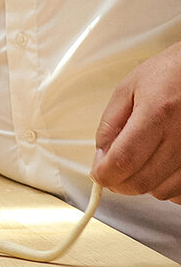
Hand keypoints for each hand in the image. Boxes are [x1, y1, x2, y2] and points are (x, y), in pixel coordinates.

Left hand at [91, 44, 180, 200]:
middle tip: (111, 171)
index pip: (123, 161)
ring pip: (162, 191)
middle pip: (142, 181)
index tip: (97, 173)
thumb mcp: (127, 89)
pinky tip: (159, 168)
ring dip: (142, 185)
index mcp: (157, 114)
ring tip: (138, 163)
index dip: (104, 174)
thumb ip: (109, 124)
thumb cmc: (170, 74)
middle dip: (118, 182)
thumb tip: (100, 156)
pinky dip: (165, 187)